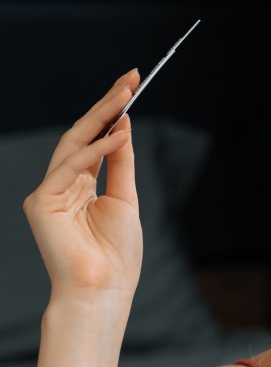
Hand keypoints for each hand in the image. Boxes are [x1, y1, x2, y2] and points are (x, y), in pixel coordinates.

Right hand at [22, 70, 143, 308]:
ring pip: (73, 142)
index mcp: (80, 185)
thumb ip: (120, 163)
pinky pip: (70, 166)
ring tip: (127, 96)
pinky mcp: (41, 202)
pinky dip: (96, 149)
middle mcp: (61, 184)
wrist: (104, 289)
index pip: (94, 138)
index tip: (132, 84)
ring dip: (102, 116)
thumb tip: (123, 124)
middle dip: (107, 103)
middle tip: (131, 77)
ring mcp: (48, 192)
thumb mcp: (125, 199)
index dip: (111, 111)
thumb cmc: (117, 253)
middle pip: (82, 133)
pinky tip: (119, 134)